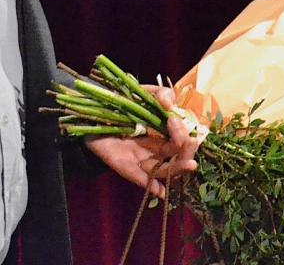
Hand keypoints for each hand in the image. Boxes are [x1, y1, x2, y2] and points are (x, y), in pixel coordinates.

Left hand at [84, 86, 200, 198]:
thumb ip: (160, 93)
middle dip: (186, 150)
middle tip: (183, 139)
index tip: (173, 119)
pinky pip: (139, 178)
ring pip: (163, 170)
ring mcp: (141, 159)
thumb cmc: (124, 103)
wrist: (94, 110)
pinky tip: (160, 190)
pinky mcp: (125, 166)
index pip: (183, 139)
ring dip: (177, 169)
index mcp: (164, 134)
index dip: (184, 132)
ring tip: (189, 164)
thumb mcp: (144, 93)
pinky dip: (150, 185)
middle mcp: (156, 149)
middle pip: (178, 157)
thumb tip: (168, 103)